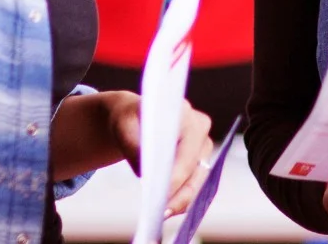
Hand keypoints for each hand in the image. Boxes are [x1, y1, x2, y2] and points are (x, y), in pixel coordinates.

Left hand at [105, 92, 214, 218]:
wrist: (135, 117)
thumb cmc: (129, 119)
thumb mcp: (124, 129)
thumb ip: (135, 149)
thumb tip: (147, 177)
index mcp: (185, 114)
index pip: (186, 152)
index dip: (175, 178)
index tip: (161, 197)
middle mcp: (201, 128)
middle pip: (196, 169)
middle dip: (180, 194)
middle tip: (161, 213)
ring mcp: (204, 144)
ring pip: (199, 180)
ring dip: (183, 200)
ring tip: (162, 214)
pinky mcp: (201, 158)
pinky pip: (196, 183)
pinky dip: (183, 198)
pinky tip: (168, 209)